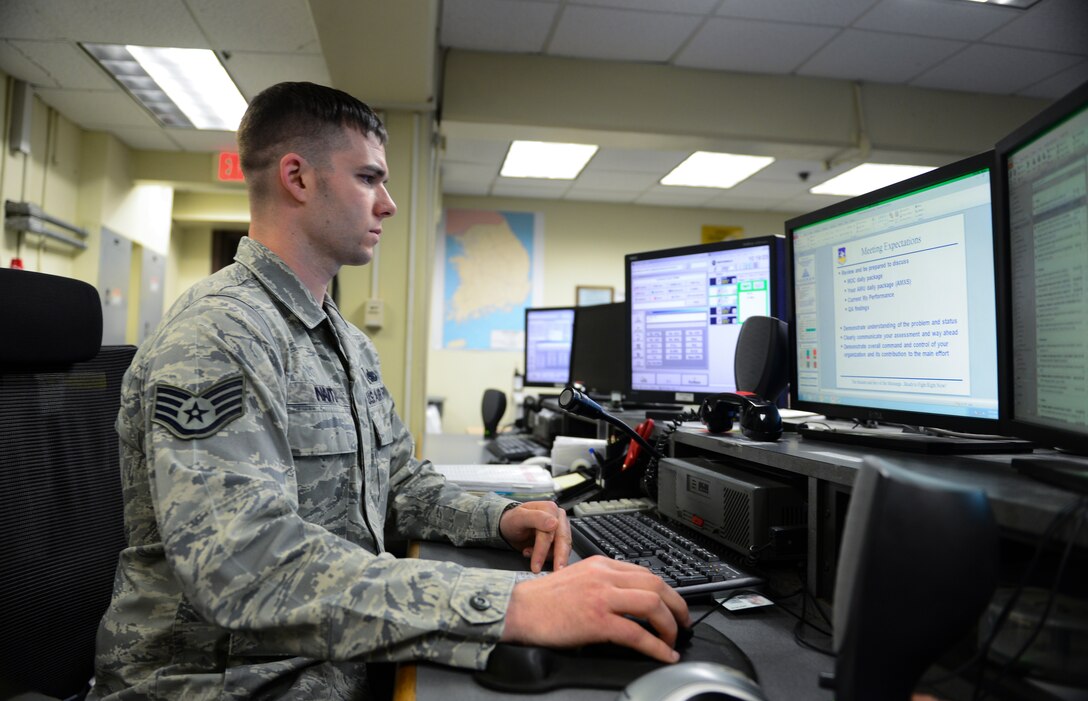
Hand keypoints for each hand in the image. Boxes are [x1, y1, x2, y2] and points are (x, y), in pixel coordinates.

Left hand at [499, 501, 571, 572]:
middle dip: (558, 558)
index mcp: (550, 509)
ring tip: (533, 561)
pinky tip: (535, 558)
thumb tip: (554, 523)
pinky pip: (560, 552)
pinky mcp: (559, 540)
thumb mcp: (518, 517)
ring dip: (549, 558)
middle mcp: (558, 518)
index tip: (536, 566)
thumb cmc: (513, 521)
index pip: (549, 532)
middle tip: (555, 572)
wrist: (509, 527)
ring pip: (563, 548)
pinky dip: (548, 558)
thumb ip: (536, 518)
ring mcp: (560, 529)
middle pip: (562, 540)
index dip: (543, 550)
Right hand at [501, 556, 689, 662]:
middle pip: (657, 584)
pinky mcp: (597, 620)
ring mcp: (602, 596)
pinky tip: (663, 654)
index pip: (645, 572)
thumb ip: (603, 583)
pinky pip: (637, 633)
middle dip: (677, 605)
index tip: (672, 605)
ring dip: (670, 624)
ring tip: (674, 639)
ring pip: (653, 604)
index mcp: (601, 564)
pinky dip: (656, 646)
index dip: (665, 591)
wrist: (518, 608)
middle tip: (683, 622)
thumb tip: (628, 602)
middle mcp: (605, 575)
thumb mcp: (578, 578)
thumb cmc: (543, 599)